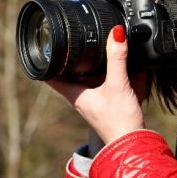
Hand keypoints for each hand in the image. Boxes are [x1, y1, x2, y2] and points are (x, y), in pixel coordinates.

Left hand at [46, 25, 148, 144]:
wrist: (133, 145)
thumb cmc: (119, 122)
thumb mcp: (117, 84)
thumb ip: (117, 58)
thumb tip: (116, 32)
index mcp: (76, 94)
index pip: (51, 76)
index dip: (46, 61)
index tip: (43, 47)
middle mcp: (83, 99)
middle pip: (69, 75)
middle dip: (70, 60)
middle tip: (69, 42)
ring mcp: (96, 103)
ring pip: (88, 80)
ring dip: (91, 67)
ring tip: (93, 50)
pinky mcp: (110, 106)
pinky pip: (106, 86)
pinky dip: (111, 75)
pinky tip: (122, 69)